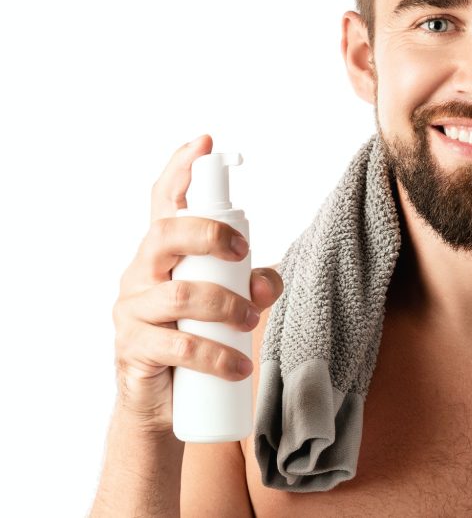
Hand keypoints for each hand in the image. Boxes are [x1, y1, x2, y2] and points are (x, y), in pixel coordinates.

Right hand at [111, 134, 282, 433]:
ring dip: (224, 305)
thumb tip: (266, 281)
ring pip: (177, 294)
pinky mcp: (135, 348)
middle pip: (164, 233)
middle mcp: (141, 273)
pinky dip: (215, 356)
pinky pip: (175, 345)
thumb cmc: (199, 339)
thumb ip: (254, 285)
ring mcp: (132, 310)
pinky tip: (239, 366)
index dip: (180, 170)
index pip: (163, 202)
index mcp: (163, 253)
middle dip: (208, 233)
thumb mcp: (231, 305)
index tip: (204, 142)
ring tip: (250, 323)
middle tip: (245, 251)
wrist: (165, 402)